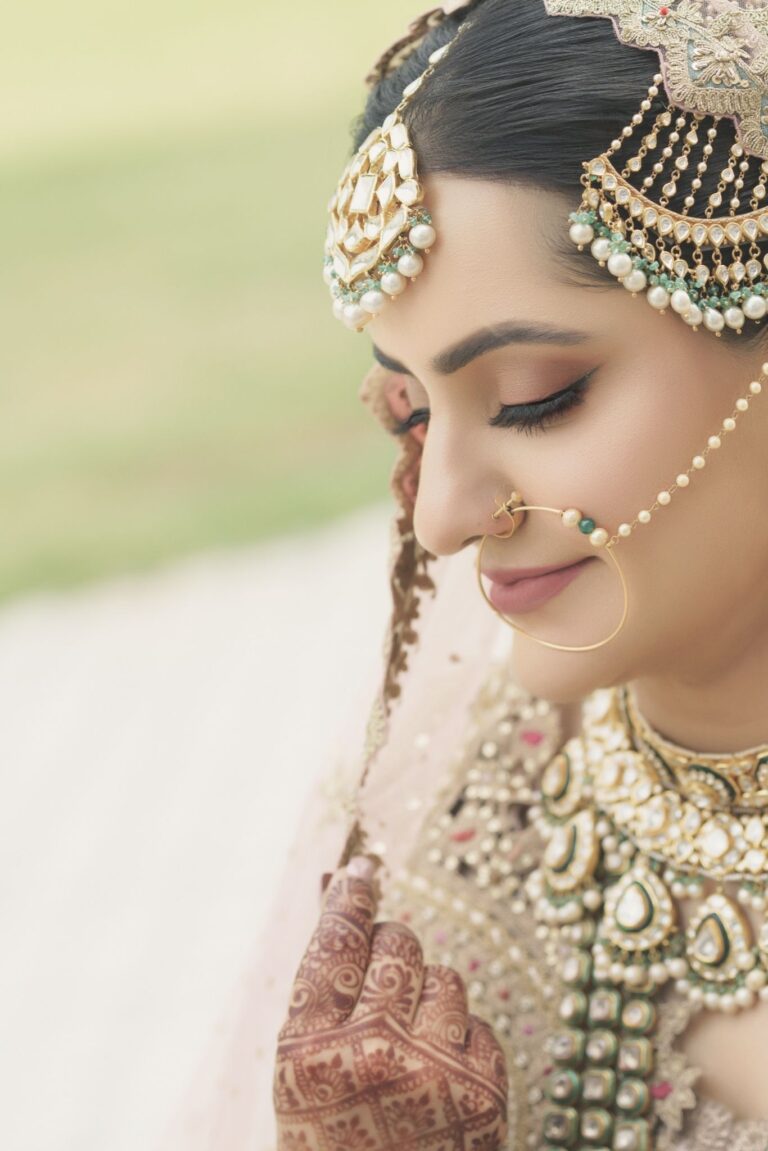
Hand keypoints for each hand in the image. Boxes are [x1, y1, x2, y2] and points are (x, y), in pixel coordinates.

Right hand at [273, 856, 508, 1150]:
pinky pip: (479, 1023)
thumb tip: (339, 881)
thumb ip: (322, 984)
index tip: (363, 870)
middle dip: (393, 955)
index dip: (352, 894)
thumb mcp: (304, 1072)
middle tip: (384, 987)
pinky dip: (462, 1041)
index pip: (336, 938)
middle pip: (398, 945)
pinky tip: (440, 1078)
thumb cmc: (335, 1143)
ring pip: (447, 978)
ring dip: (430, 1000)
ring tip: (410, 1050)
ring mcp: (433, 1073)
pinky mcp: (484, 1094)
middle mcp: (372, 1053)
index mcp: (310, 1049)